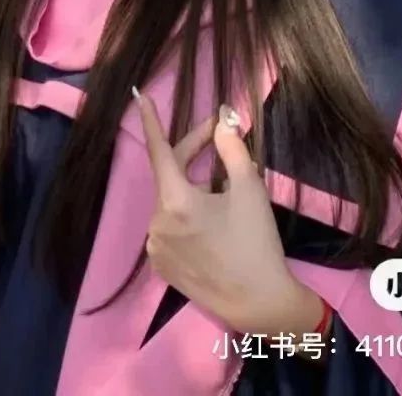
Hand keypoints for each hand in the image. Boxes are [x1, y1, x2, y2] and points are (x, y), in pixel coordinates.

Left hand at [135, 90, 323, 338]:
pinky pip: (171, 227)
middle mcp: (156, 223)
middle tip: (219, 134)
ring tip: (227, 188)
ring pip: (173, 202)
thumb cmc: (257, 244)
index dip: (151, 122)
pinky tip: (215, 221)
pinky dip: (189, 215)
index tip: (139, 97)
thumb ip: (232, 148)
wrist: (261, 305)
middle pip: (172, 175)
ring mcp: (155, 247)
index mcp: (175, 202)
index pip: (158, 150)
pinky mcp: (161, 266)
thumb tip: (223, 117)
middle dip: (194, 152)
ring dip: (195, 188)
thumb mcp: (250, 190)